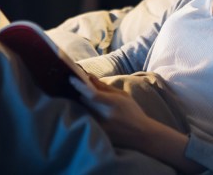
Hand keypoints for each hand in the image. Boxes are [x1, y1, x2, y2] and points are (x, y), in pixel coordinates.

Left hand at [71, 75, 203, 173]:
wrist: (142, 135)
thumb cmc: (132, 112)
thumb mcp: (122, 96)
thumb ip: (105, 87)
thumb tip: (89, 77)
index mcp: (113, 104)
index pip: (92, 94)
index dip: (79, 86)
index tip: (70, 78)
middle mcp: (105, 116)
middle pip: (84, 102)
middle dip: (77, 93)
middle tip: (70, 84)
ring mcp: (101, 128)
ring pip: (83, 112)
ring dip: (79, 104)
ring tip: (73, 95)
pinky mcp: (99, 135)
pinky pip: (86, 122)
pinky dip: (83, 114)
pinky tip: (80, 110)